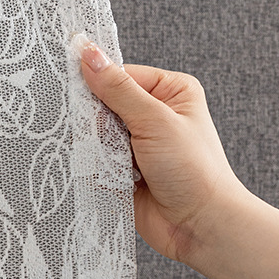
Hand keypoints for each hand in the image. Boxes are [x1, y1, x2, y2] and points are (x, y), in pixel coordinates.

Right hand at [73, 35, 248, 265]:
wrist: (200, 225)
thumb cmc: (193, 169)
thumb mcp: (154, 121)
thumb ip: (117, 89)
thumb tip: (88, 53)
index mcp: (169, 90)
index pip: (119, 75)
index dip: (97, 85)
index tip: (78, 97)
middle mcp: (153, 114)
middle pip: (103, 106)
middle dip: (96, 123)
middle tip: (104, 139)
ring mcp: (138, 144)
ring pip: (96, 136)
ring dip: (97, 150)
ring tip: (113, 163)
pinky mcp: (124, 171)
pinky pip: (96, 162)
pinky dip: (96, 169)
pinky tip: (106, 176)